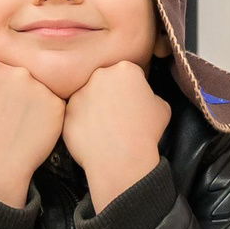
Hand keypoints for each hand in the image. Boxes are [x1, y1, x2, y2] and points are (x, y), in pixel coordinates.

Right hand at [0, 60, 65, 208]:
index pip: (4, 70)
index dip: (1, 89)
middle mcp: (19, 73)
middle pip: (24, 76)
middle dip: (19, 92)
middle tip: (11, 115)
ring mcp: (40, 88)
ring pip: (41, 90)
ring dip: (35, 102)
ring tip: (22, 124)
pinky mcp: (57, 105)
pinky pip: (55, 105)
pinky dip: (48, 116)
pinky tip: (34, 130)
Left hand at [60, 59, 170, 209]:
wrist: (121, 159)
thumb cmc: (145, 132)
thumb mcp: (162, 107)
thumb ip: (150, 95)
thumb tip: (142, 98)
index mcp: (125, 69)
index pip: (128, 72)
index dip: (133, 86)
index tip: (134, 99)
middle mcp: (99, 75)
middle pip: (105, 79)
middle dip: (111, 91)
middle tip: (119, 111)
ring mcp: (79, 93)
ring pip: (88, 96)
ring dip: (94, 105)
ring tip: (106, 125)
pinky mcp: (67, 112)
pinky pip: (76, 114)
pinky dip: (83, 122)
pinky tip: (94, 134)